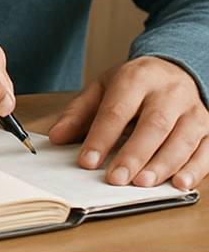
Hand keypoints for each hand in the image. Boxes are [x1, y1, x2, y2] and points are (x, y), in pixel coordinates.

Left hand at [48, 56, 208, 189]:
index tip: (86, 161)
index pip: (116, 110)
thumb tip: (57, 137)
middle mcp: (168, 93)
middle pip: (153, 125)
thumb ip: (79, 112)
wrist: (176, 68)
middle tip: (116, 178)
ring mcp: (193, 110)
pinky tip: (180, 183)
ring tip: (143, 183)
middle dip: (134, 154)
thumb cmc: (136, 84)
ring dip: (163, 164)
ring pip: (182, 139)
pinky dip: (196, 168)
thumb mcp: (103, 88)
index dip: (101, 137)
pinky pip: (207, 150)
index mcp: (136, 79)